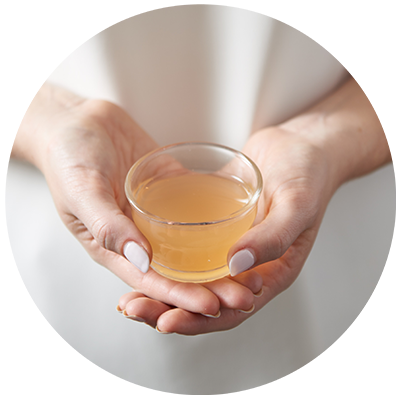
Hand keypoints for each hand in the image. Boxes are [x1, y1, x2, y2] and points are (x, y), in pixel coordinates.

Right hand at [22, 87, 260, 315]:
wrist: (77, 122)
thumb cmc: (68, 157)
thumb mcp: (82, 191)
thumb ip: (107, 226)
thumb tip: (142, 260)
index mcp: (115, 247)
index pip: (152, 282)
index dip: (182, 297)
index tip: (214, 307)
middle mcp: (140, 237)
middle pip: (179, 271)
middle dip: (211, 287)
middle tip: (246, 296)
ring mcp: (157, 216)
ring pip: (192, 245)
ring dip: (220, 260)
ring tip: (252, 268)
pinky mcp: (171, 191)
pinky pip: (196, 211)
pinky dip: (217, 222)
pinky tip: (244, 228)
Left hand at [117, 126, 333, 333]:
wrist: (301, 146)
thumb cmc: (307, 175)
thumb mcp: (297, 206)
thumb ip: (272, 238)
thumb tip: (235, 267)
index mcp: (270, 273)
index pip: (231, 311)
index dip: (197, 321)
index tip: (164, 321)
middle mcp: (247, 266)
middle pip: (204, 298)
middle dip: (167, 307)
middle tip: (131, 307)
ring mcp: (230, 246)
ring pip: (193, 275)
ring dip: (162, 285)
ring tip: (128, 290)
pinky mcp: (218, 225)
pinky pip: (192, 245)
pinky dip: (169, 253)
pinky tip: (143, 250)